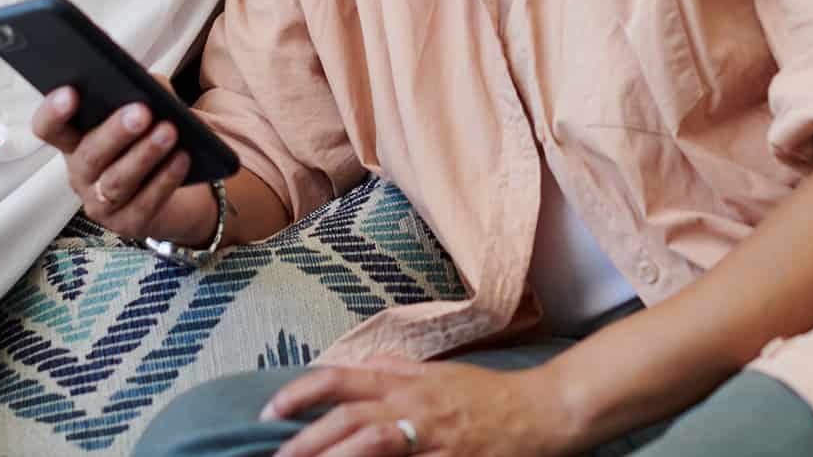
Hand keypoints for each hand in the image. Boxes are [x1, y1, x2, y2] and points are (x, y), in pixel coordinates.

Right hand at [30, 88, 217, 243]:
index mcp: (75, 140)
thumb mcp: (151, 112)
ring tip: (169, 131)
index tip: (70, 92)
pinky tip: (182, 158)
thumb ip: (148, 93)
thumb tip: (154, 86)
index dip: (53, 112)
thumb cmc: (153, 142)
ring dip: (144, 155)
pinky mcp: (128, 224)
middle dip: (114, 133)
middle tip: (140, 112)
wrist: (178, 196)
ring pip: (116, 182)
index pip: (49, 128)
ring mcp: (100, 203)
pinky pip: (145, 203)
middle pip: (88, 155)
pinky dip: (165, 179)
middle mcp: (81, 174)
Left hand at [262, 359, 571, 456]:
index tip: (269, 411)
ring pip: (375, 448)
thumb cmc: (488, 395)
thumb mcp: (439, 373)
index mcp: (406, 383)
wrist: (543, 413)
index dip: (302, 393)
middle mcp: (415, 408)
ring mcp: (434, 441)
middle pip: (351, 420)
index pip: (343, 379)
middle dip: (307, 441)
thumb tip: (357, 364)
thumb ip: (395, 369)